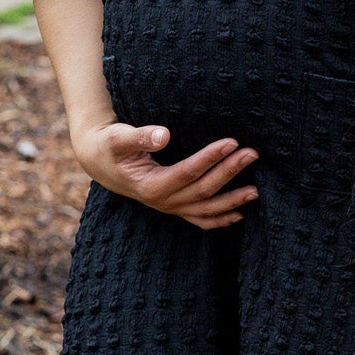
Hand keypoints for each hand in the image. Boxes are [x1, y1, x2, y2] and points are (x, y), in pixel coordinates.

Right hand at [71, 119, 258, 229]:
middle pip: (202, 190)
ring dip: (232, 201)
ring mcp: (169, 207)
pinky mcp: (173, 207)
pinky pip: (199, 219)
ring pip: (205, 210)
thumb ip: (140, 137)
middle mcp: (161, 201)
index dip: (210, 158)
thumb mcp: (118, 138)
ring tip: (256, 191)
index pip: (187, 172)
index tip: (232, 142)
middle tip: (252, 154)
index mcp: (149, 185)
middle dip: (229, 172)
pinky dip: (219, 220)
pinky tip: (239, 214)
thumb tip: (164, 135)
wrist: (99, 161)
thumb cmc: (109, 145)